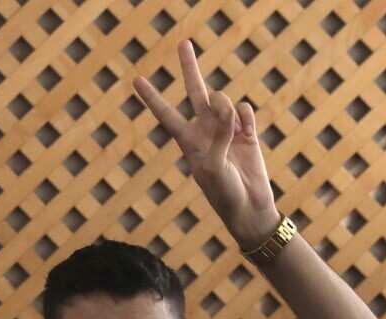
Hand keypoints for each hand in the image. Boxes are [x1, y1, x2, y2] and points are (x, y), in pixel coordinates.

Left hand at [133, 41, 281, 249]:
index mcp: (187, 141)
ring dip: (228, 110)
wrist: (249, 207)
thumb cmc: (223, 193)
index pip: (165, 114)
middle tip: (183, 43)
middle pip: (194, 91)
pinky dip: (247, 119)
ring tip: (232, 133)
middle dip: (189, 68)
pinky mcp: (247, 131)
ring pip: (224, 100)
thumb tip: (227, 106)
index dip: (152, 97)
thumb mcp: (213, 168)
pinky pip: (246, 111)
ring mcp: (225, 128)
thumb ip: (218, 135)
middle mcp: (204, 130)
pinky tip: (247, 135)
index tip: (136, 80)